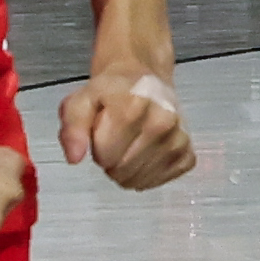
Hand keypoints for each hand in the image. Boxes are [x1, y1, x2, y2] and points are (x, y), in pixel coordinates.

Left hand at [58, 67, 194, 192]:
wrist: (143, 80)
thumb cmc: (112, 92)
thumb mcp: (81, 101)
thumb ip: (73, 129)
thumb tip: (74, 158)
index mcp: (133, 107)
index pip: (104, 157)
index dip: (98, 149)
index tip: (103, 132)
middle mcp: (161, 123)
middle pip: (122, 172)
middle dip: (111, 161)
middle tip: (116, 138)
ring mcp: (178, 139)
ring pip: (139, 181)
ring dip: (128, 170)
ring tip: (130, 144)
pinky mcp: (186, 153)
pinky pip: (161, 181)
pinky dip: (149, 174)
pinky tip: (145, 154)